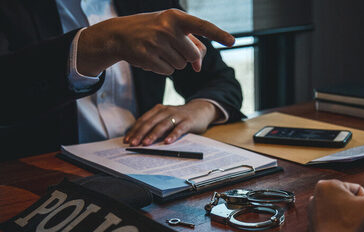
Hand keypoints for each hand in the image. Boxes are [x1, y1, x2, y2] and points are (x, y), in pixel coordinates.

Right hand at [77, 9, 233, 75]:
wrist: (120, 34)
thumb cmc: (153, 30)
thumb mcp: (172, 30)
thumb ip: (191, 45)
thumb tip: (198, 66)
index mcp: (176, 17)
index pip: (202, 26)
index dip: (218, 34)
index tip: (232, 41)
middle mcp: (167, 28)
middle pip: (193, 55)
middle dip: (187, 56)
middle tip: (171, 47)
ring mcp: (156, 43)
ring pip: (181, 65)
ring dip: (174, 62)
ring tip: (159, 50)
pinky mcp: (147, 57)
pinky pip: (168, 72)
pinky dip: (163, 68)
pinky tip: (152, 57)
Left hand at [124, 100, 220, 145]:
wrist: (200, 109)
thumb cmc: (180, 117)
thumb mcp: (166, 117)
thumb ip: (155, 124)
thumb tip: (139, 138)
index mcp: (158, 109)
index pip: (143, 120)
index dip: (134, 130)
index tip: (127, 140)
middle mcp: (166, 111)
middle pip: (150, 122)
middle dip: (140, 133)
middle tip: (133, 143)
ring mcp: (177, 115)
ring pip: (163, 125)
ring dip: (153, 135)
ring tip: (146, 143)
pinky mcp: (188, 121)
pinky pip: (179, 129)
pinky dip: (173, 135)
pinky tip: (167, 142)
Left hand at [308, 180, 363, 231]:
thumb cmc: (353, 227)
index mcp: (326, 186)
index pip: (359, 191)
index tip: (363, 216)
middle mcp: (315, 198)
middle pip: (350, 203)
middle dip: (359, 213)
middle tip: (359, 225)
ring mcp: (313, 215)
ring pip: (344, 216)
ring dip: (352, 223)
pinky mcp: (314, 231)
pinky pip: (336, 229)